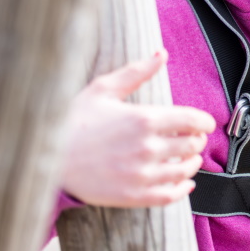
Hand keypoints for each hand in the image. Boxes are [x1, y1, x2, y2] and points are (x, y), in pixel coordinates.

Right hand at [60, 50, 214, 207]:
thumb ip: (136, 72)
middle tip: (192, 140)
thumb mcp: (102, 90)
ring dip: (193, 164)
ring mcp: (140, 174)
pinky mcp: (132, 197)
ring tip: (189, 159)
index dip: (204, 122)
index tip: (205, 124)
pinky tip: (183, 183)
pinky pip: (170, 196)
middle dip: (196, 141)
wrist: (44, 159)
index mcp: (143, 119)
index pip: (192, 120)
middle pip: (192, 146)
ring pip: (184, 171)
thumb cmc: (72, 121)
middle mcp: (146, 147)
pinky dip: (183, 190)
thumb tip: (161, 53)